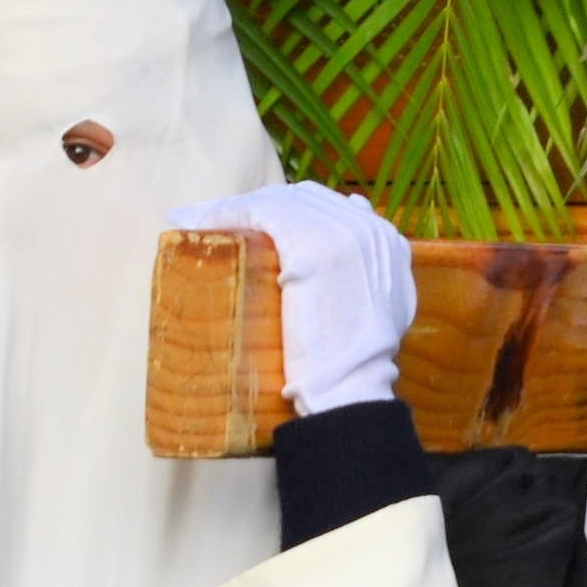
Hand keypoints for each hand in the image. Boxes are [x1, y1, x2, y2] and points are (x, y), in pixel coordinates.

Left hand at [171, 184, 415, 416]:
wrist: (350, 387)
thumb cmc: (355, 363)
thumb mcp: (382, 311)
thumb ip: (374, 274)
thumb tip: (350, 242)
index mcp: (385, 238)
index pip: (327, 206)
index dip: (288, 211)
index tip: (254, 223)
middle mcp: (367, 225)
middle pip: (302, 198)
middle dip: (261, 206)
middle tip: (220, 219)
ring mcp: (341, 232)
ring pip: (278, 202)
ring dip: (236, 208)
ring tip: (202, 220)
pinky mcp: (310, 244)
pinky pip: (261, 213)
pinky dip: (228, 213)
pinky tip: (202, 223)